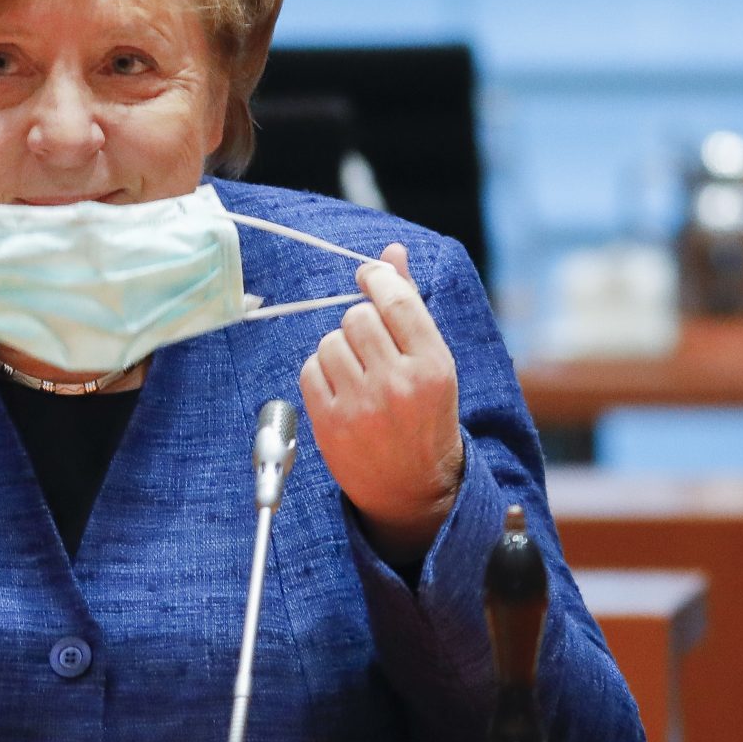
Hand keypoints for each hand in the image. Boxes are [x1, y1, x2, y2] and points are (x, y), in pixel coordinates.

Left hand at [299, 243, 463, 563]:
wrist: (414, 488)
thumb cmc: (426, 417)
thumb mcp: (433, 363)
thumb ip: (410, 306)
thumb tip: (391, 253)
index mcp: (433, 364)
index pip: (395, 300)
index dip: (376, 279)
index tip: (368, 276)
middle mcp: (398, 383)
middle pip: (356, 317)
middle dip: (359, 322)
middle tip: (371, 346)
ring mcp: (362, 405)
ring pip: (329, 341)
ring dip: (338, 348)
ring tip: (358, 372)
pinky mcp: (331, 423)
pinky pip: (309, 370)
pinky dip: (320, 372)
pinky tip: (340, 388)